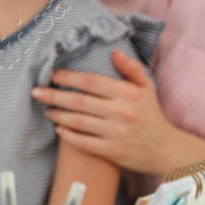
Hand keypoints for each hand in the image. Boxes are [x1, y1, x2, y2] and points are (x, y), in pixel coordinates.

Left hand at [30, 51, 190, 174]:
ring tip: (46, 110)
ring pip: (78, 122)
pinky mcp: (114, 152)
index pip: (91, 82)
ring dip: (58, 115)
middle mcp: (121, 112)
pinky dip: (69, 136)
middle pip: (79, 101)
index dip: (68, 77)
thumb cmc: (153, 116)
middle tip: (36, 92)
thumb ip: (132, 69)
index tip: (51, 74)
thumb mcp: (147, 89)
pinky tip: (59, 130)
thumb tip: (114, 52)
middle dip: (53, 95)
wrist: (167, 150)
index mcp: (128, 94)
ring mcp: (117, 133)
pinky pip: (85, 143)